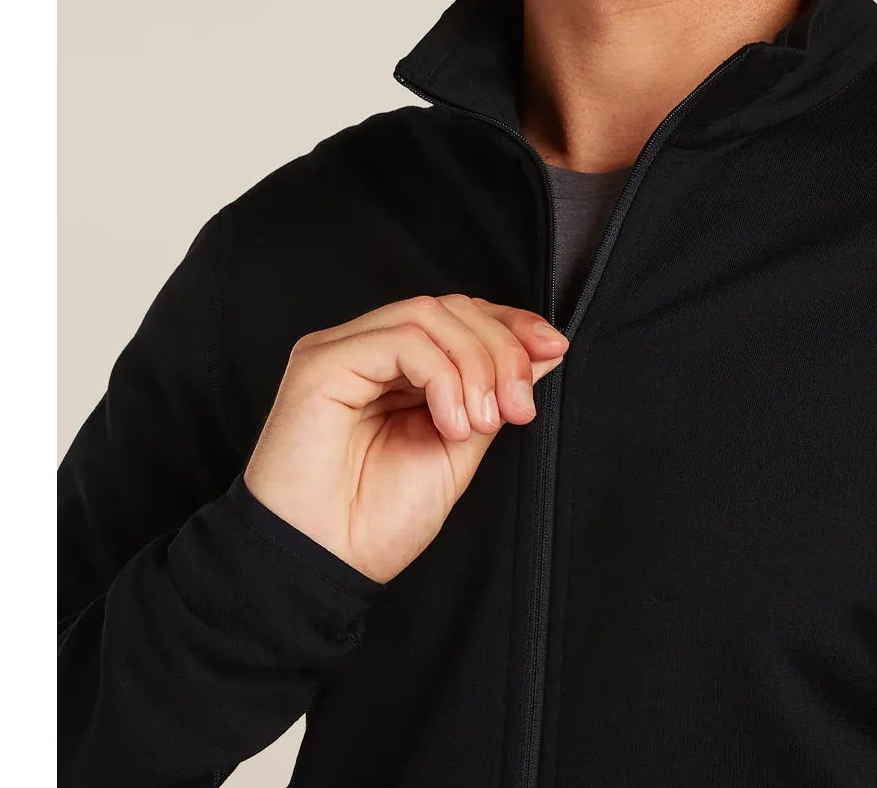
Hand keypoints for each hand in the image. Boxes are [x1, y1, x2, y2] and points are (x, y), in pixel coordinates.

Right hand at [242, 294, 569, 583]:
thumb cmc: (374, 522)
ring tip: (484, 422)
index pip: (459, 316)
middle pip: (450, 308)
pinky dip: (442, 375)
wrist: (323, 568)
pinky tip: (452, 422)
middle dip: (501, 349)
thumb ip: (493, 395)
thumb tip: (545, 350)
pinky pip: (402, 340)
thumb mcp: (458, 449)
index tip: (554, 347)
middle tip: (517, 406)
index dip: (510, 324)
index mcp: (397, 369)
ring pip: (429, 314)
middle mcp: (367, 350)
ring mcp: (341, 350)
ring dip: (476, 363)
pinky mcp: (322, 361)